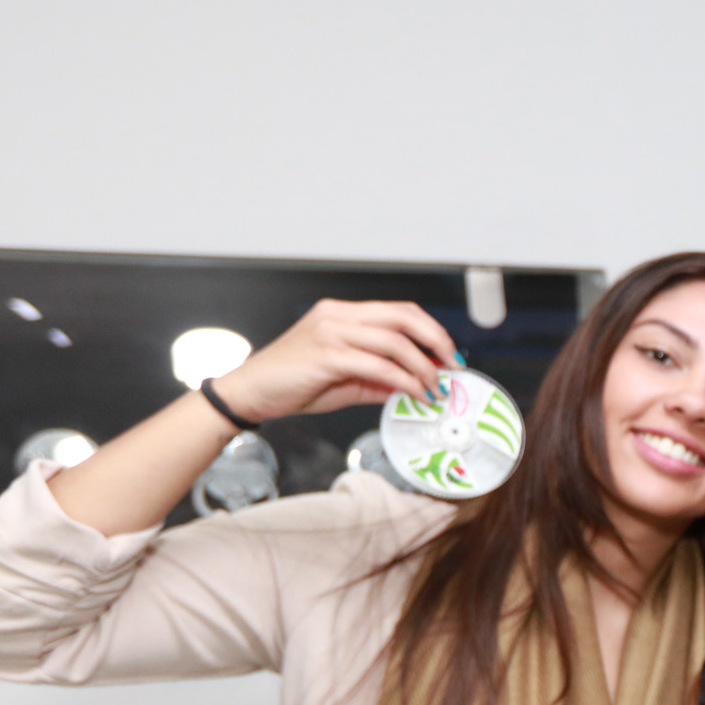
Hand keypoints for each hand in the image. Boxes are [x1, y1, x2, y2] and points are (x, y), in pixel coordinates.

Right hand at [220, 299, 463, 421]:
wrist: (252, 392)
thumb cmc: (295, 382)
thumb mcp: (347, 378)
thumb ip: (382, 377)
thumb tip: (419, 385)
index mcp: (343, 313)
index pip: (399, 311)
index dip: (431, 331)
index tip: (449, 354)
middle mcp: (338, 315)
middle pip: (404, 317)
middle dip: (437, 341)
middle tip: (453, 366)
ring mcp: (332, 331)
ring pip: (395, 341)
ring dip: (423, 368)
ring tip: (434, 388)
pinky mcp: (327, 354)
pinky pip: (378, 364)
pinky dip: (404, 381)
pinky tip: (414, 394)